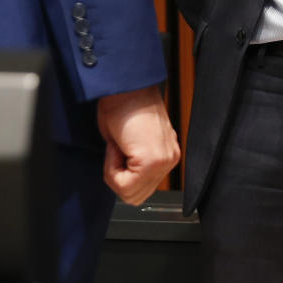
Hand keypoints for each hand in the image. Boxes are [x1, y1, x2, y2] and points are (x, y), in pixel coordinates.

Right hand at [96, 86, 180, 204]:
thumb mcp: (132, 141)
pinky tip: (117, 146)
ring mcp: (164, 160)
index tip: (119, 150)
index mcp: (168, 154)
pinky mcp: (153, 160)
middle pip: (137, 196)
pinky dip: (112, 169)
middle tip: (117, 150)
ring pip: (131, 194)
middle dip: (119, 178)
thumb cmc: (124, 103)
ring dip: (116, 174)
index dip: (121, 173)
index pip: (141, 189)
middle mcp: (169, 159)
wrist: (124, 86)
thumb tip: (126, 177)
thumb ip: (133, 163)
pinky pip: (125, 185)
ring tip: (118, 147)